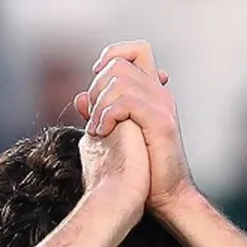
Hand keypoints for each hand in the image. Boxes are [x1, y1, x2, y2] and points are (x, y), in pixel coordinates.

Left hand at [73, 41, 196, 213]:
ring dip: (100, 104)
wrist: (167, 195)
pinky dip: (108, 115)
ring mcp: (163, 106)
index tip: (96, 78)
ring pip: (120, 80)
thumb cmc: (144, 168)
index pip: (136, 50)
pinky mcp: (161, 123)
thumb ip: (101, 113)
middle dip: (97, 87)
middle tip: (94, 117)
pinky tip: (103, 133)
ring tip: (97, 129)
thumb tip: (80, 97)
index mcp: (153, 92)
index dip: (112, 54)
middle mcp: (160, 94)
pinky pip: (126, 102)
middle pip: (120, 64)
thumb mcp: (117, 134)